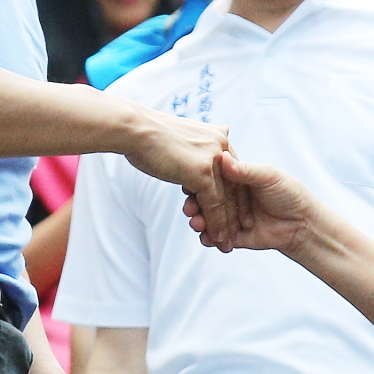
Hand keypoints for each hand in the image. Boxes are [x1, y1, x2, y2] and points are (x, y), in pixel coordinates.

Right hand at [124, 111, 242, 243]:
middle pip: (234, 187)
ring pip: (226, 199)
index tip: (238, 214)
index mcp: (218, 137)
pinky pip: (214, 205)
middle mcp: (221, 147)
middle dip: (236, 214)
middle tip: (237, 235)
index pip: (233, 172)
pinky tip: (216, 238)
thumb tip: (198, 146)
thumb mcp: (180, 137)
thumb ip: (196, 145)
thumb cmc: (149, 134)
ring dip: (227, 226)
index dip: (236, 195)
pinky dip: (216, 225)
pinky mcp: (202, 173)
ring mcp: (213, 160)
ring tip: (225, 244)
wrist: (134, 129)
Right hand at [182, 148, 319, 255]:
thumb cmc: (289, 193)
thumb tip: (223, 157)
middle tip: (189, 208)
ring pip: (208, 220)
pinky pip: (217, 238)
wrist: (303, 224)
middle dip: (194, 205)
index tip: (187, 185)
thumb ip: (244, 170)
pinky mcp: (234, 237)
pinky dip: (208, 238)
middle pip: (205, 201)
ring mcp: (231, 218)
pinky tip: (205, 237)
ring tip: (196, 223)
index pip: (212, 180)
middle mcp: (231, 198)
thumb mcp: (267, 176)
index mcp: (236, 180)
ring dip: (199, 222)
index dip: (198, 183)